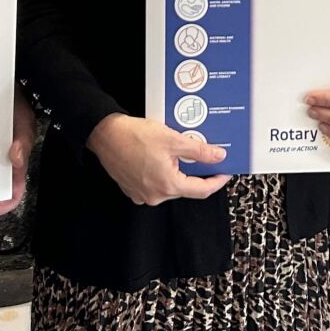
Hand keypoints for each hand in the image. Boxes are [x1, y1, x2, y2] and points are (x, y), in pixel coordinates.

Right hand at [86, 113, 229, 205]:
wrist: (105, 135)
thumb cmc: (134, 136)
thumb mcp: (173, 140)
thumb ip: (199, 151)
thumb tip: (218, 157)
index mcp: (168, 185)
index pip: (202, 190)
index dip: (217, 181)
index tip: (224, 173)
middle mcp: (155, 195)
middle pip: (185, 187)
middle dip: (195, 172)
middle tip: (201, 154)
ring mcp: (142, 194)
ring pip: (170, 185)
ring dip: (177, 171)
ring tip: (176, 151)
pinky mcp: (133, 189)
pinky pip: (155, 184)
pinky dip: (162, 172)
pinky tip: (160, 157)